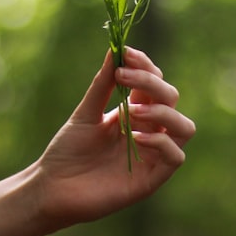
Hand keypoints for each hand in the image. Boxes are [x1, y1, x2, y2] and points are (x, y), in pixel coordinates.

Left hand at [32, 47, 195, 229]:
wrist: (52, 187)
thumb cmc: (67, 151)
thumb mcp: (85, 113)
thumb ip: (102, 84)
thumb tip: (115, 48)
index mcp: (134, 112)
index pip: (154, 83)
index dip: (146, 66)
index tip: (126, 54)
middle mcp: (148, 131)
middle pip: (171, 99)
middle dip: (151, 83)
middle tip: (123, 78)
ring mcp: (152, 156)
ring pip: (184, 127)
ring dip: (162, 113)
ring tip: (131, 112)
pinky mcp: (151, 179)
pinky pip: (175, 157)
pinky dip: (160, 142)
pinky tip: (136, 137)